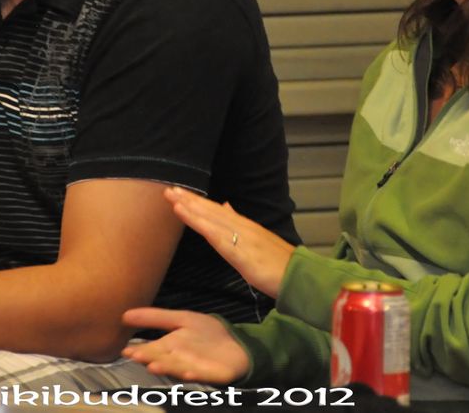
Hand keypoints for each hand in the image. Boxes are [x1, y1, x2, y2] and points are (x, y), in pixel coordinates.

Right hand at [122, 308, 250, 383]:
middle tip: (136, 357)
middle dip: (150, 359)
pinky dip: (194, 374)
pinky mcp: (212, 375)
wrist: (235, 342)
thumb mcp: (181, 319)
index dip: (139, 350)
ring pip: (177, 368)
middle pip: (162, 359)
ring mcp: (194, 368)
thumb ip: (155, 317)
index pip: (151, 349)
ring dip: (166, 368)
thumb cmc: (206, 333)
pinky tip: (187, 372)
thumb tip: (125, 314)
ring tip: (154, 366)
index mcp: (169, 347)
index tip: (126, 350)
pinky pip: (202, 375)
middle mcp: (178, 360)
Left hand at [164, 186, 293, 297]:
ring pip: (210, 218)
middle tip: (168, 188)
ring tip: (170, 196)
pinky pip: (213, 235)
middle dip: (189, 199)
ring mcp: (241, 237)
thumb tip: (227, 207)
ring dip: (189, 206)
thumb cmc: (282, 267)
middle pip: (211, 210)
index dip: (198, 202)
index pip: (218, 211)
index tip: (180, 193)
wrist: (301, 279)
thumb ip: (242, 226)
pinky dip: (196, 222)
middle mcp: (243, 227)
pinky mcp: (239, 252)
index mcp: (248, 227)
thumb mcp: (261, 243)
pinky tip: (183, 214)